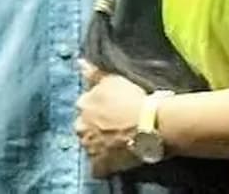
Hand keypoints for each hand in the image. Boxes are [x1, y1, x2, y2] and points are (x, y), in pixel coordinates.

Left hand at [73, 61, 147, 176]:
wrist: (149, 124)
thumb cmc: (133, 98)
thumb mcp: (112, 79)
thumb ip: (93, 72)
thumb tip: (79, 62)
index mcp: (83, 104)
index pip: (85, 106)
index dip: (98, 108)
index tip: (111, 110)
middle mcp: (81, 125)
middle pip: (84, 126)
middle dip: (94, 127)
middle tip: (114, 127)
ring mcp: (89, 146)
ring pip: (90, 145)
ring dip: (99, 144)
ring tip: (117, 142)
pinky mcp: (99, 164)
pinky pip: (97, 167)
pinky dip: (104, 164)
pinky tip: (115, 159)